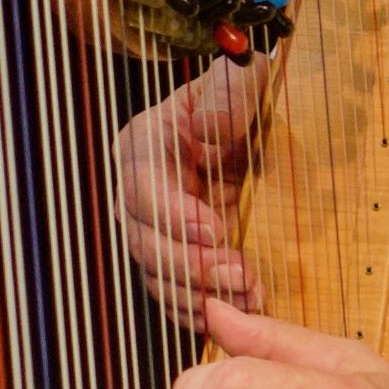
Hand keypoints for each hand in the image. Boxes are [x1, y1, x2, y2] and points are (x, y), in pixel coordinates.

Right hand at [115, 61, 268, 316]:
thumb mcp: (240, 78)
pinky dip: (199, 310)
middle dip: (191, 264)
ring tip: (249, 294)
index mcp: (144, 144)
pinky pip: (174, 291)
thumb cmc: (239, 91)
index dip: (174, 214)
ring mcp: (157, 225)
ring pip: (157, 274)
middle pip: (145, 241)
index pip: (144, 188)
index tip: (215, 228)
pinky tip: (236, 310)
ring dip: (199, 294)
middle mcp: (140, 190)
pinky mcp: (178, 251)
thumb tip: (211, 126)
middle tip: (240, 272)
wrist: (248, 114)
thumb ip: (229, 96)